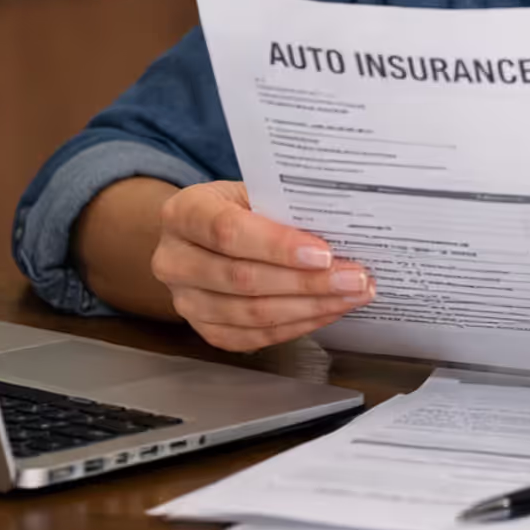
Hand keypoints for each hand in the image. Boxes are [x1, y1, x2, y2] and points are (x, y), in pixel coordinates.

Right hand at [150, 181, 373, 351]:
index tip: (324, 253)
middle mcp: (174, 260)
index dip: (278, 246)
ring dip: (310, 307)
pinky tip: (328, 311)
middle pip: (243, 279)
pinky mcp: (204, 330)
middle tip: (355, 278)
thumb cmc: (237, 208)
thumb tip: (342, 228)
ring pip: (251, 314)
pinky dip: (297, 326)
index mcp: (183, 214)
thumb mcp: (253, 191)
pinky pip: (253, 337)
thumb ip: (285, 207)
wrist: (202, 236)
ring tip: (351, 295)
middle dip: (307, 282)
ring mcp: (186, 301)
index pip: (229, 232)